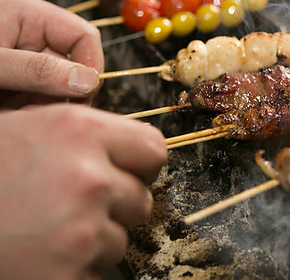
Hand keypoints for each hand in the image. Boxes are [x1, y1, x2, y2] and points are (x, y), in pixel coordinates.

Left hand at [0, 0, 103, 107]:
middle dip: (64, 93)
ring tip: (21, 113)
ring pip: (59, 84)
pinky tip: (15, 112)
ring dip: (46, 104)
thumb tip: (88, 81)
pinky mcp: (18, 74)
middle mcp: (31, 30)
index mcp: (29, 13)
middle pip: (74, 64)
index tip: (82, 99)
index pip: (85, 36)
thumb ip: (38, 71)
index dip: (91, 68)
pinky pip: (41, 94)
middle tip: (43, 113)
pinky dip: (33, 108)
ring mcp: (25, 53)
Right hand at [0, 104, 166, 279]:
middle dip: (118, 204)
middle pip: (141, 198)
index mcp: (81, 131)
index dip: (142, 163)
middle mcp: (87, 177)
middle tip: (77, 204)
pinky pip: (100, 271)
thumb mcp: (34, 126)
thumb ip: (89, 135)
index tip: (129, 172)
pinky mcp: (67, 275)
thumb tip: (131, 151)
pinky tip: (45, 253)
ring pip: (122, 238)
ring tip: (51, 227)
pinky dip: (79, 268)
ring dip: (96, 238)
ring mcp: (80, 230)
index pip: (153, 149)